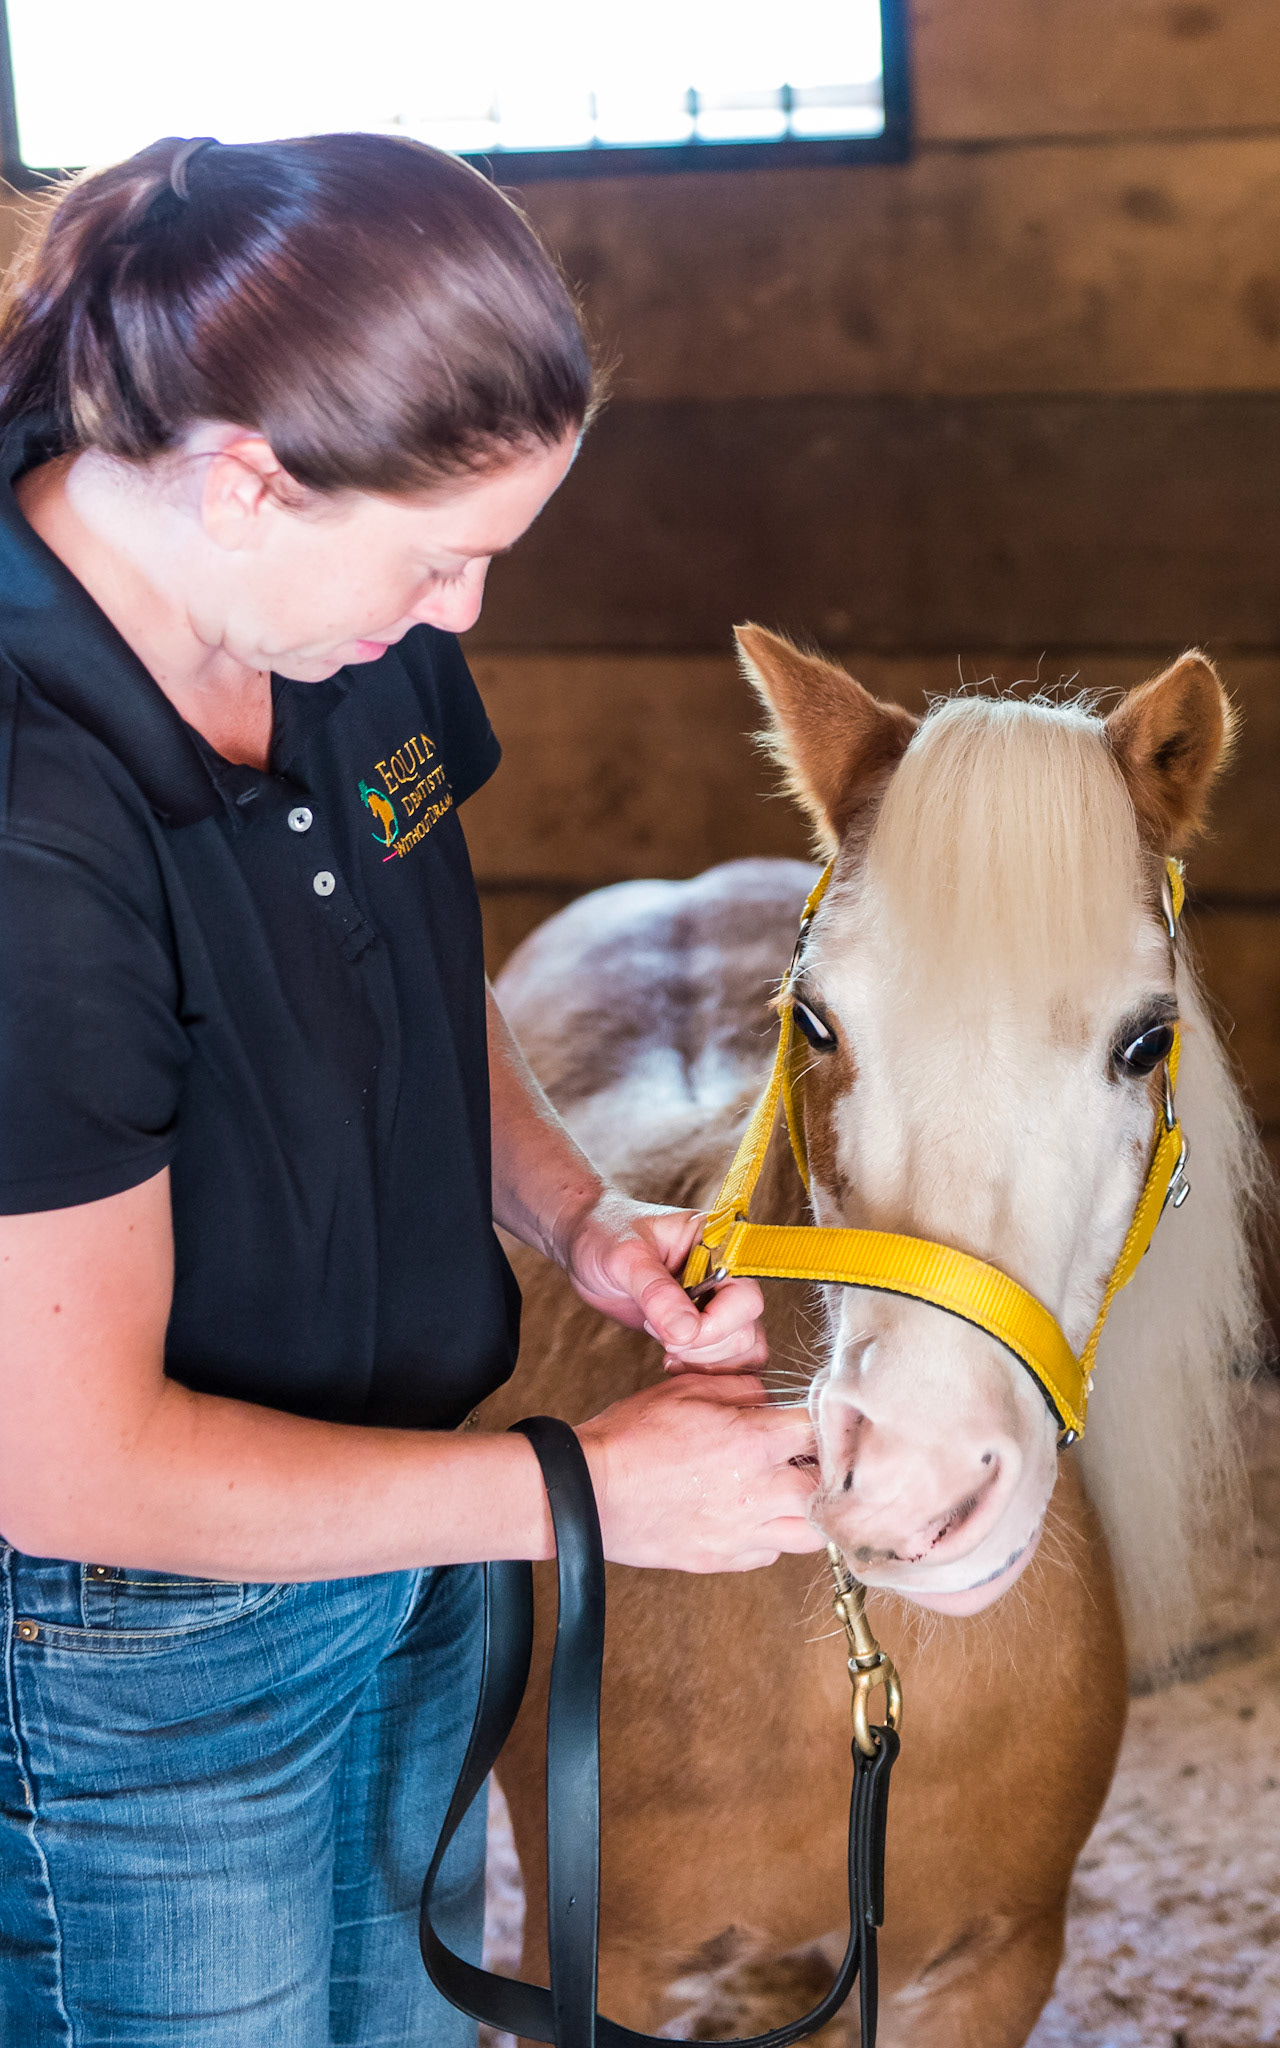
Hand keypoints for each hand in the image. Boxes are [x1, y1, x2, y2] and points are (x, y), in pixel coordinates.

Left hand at [555, 1186, 765, 1370]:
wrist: (586, 1245)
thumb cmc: (605, 1234)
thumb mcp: (624, 1258)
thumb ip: (656, 1292)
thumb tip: (687, 1332)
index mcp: (719, 1244)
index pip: (746, 1295)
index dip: (716, 1323)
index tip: (673, 1331)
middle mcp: (727, 1273)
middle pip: (746, 1328)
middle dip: (702, 1345)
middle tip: (658, 1332)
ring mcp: (718, 1301)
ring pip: (743, 1349)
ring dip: (703, 1361)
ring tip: (664, 1345)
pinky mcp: (705, 1325)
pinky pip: (726, 1359)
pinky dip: (703, 1370)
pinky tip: (670, 1360)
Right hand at [577, 1372, 821, 1571]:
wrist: (588, 1491)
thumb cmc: (631, 1438)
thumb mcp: (687, 1390)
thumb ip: (742, 1390)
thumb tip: (770, 1399)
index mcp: (752, 1443)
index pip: (821, 1432)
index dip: (825, 1422)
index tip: (822, 1420)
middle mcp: (757, 1492)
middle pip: (829, 1488)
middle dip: (827, 1471)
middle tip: (814, 1460)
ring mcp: (743, 1533)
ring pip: (812, 1533)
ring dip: (809, 1509)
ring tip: (792, 1493)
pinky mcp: (723, 1560)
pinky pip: (771, 1553)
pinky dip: (773, 1535)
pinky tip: (755, 1516)